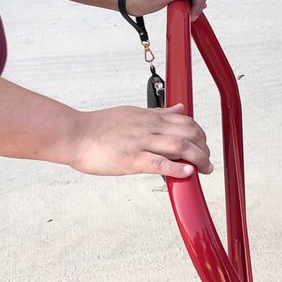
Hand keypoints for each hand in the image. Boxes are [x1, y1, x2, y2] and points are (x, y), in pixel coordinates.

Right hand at [63, 103, 211, 178]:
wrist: (74, 133)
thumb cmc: (99, 126)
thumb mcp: (133, 113)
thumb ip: (158, 113)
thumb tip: (180, 108)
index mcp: (150, 117)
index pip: (185, 121)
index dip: (200, 134)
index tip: (204, 145)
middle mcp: (149, 127)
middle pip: (188, 133)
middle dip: (203, 147)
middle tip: (207, 161)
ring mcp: (141, 142)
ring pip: (179, 146)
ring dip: (198, 158)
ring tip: (205, 169)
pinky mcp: (130, 159)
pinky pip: (159, 162)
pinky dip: (176, 167)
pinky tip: (187, 172)